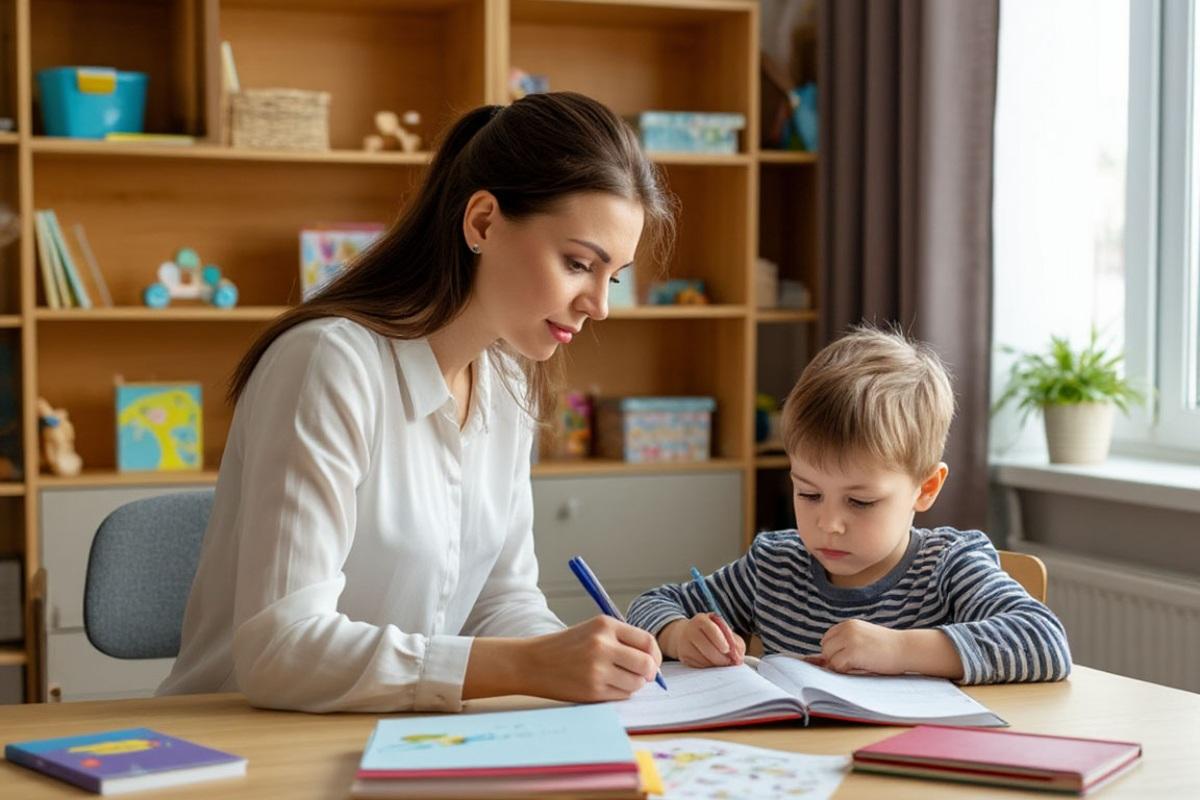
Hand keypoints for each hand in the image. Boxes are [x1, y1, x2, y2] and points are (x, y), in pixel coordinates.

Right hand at [520, 616, 662, 701]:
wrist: (533, 662)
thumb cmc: (566, 648)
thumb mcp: (593, 631)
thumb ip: (622, 641)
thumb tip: (653, 663)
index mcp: (605, 625)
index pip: (647, 641)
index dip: (654, 655)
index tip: (651, 663)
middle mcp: (602, 645)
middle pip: (646, 664)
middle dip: (648, 673)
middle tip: (641, 676)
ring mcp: (597, 669)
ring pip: (636, 683)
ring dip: (633, 685)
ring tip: (617, 679)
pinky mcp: (592, 690)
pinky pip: (622, 695)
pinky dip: (619, 693)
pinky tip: (605, 686)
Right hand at [659, 613, 745, 667]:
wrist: (685, 634)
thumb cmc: (709, 632)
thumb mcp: (721, 629)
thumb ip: (733, 640)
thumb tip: (738, 657)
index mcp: (701, 620)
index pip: (712, 630)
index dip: (721, 642)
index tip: (727, 650)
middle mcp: (690, 630)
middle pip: (707, 648)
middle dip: (721, 658)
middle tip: (729, 661)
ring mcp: (685, 644)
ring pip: (703, 659)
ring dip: (716, 664)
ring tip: (722, 662)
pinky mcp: (683, 656)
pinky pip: (699, 666)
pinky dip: (708, 667)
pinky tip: (712, 662)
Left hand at [817, 619, 905, 674]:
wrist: (907, 649)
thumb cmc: (887, 648)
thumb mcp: (863, 639)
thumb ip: (843, 645)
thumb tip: (814, 660)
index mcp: (848, 624)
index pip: (827, 639)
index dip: (835, 651)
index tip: (850, 657)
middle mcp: (846, 629)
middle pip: (825, 649)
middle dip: (836, 659)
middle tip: (856, 662)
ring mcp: (849, 639)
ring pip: (829, 658)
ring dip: (841, 666)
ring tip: (860, 664)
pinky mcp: (852, 652)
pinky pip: (837, 666)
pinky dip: (845, 671)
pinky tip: (862, 667)